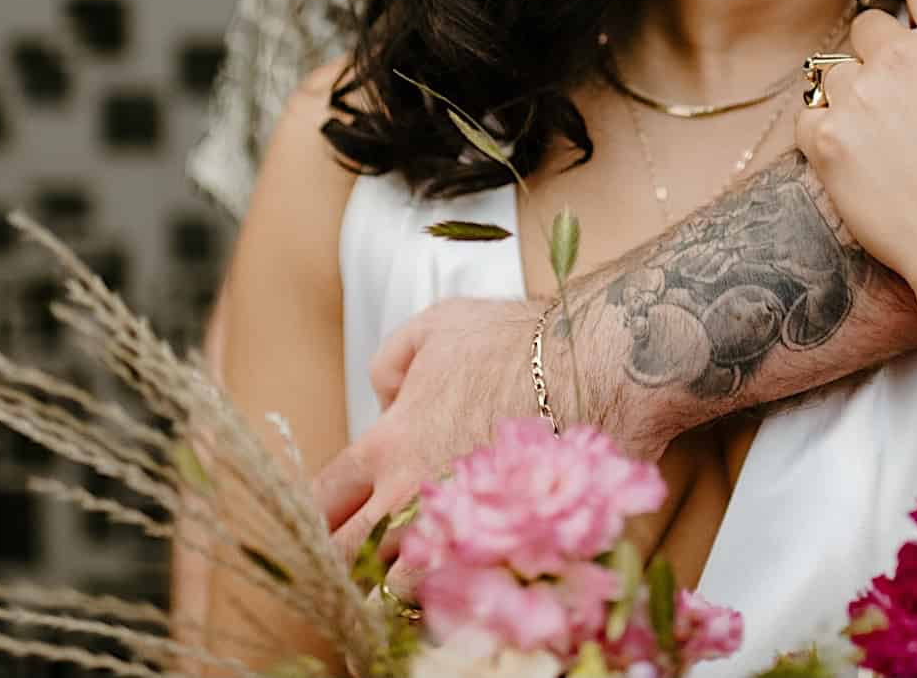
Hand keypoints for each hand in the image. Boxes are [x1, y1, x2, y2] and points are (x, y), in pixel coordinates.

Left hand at [310, 296, 542, 595]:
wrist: (597, 366)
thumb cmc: (522, 341)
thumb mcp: (439, 323)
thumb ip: (392, 360)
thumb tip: (387, 397)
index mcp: (388, 444)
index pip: (322, 500)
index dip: (319, 515)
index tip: (329, 520)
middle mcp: (412, 496)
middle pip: (347, 558)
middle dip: (343, 563)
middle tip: (356, 560)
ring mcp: (459, 530)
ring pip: (401, 589)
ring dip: (396, 585)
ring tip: (408, 574)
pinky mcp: (504, 548)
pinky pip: (461, 592)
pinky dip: (453, 592)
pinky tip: (460, 577)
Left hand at [792, 0, 916, 295]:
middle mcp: (901, 57)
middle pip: (871, 25)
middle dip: (887, 51)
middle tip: (915, 101)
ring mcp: (860, 100)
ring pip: (835, 70)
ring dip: (855, 92)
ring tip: (887, 135)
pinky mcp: (829, 146)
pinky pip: (807, 118)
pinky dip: (824, 132)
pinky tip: (857, 158)